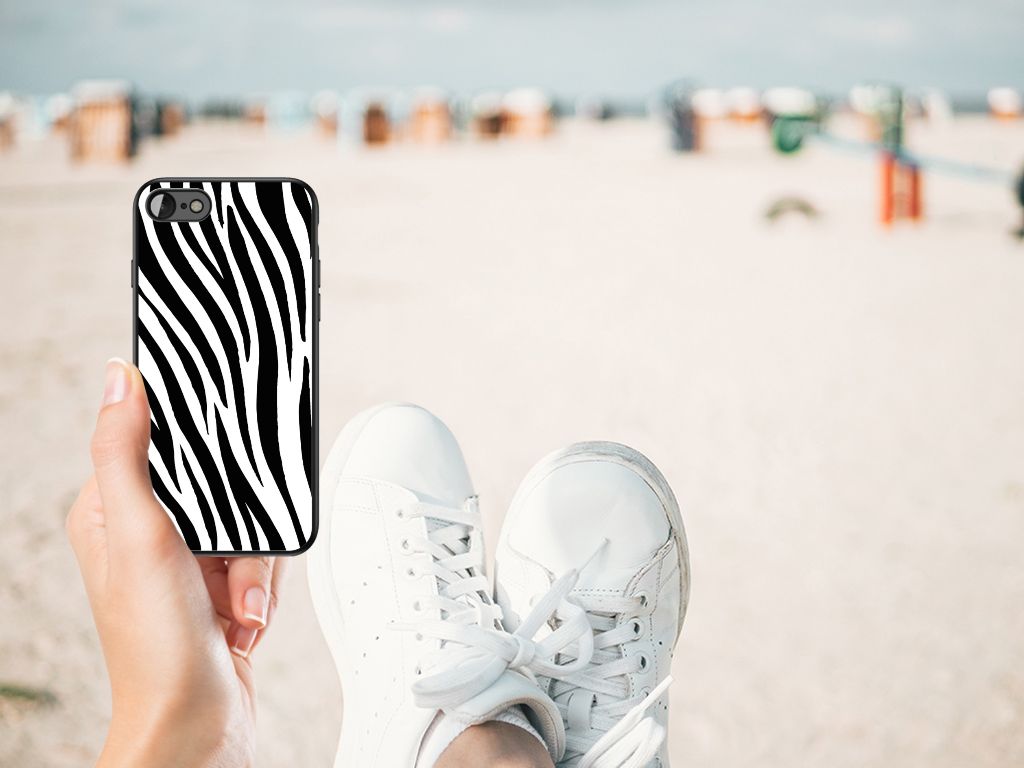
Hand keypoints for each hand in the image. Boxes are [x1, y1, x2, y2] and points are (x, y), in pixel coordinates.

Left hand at [66, 359, 286, 766]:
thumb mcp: (139, 534)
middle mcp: (147, 533)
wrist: (197, 725)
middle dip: (239, 529)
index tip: (219, 461)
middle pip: (219, 485)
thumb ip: (125, 452)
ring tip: (236, 605)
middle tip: (226, 567)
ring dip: (254, 567)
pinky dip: (263, 587)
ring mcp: (186, 562)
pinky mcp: (220, 586)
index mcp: (110, 511)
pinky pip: (262, 558)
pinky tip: (244, 618)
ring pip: (249, 522)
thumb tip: (119, 377)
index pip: (157, 443)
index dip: (196, 447)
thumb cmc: (156, 647)